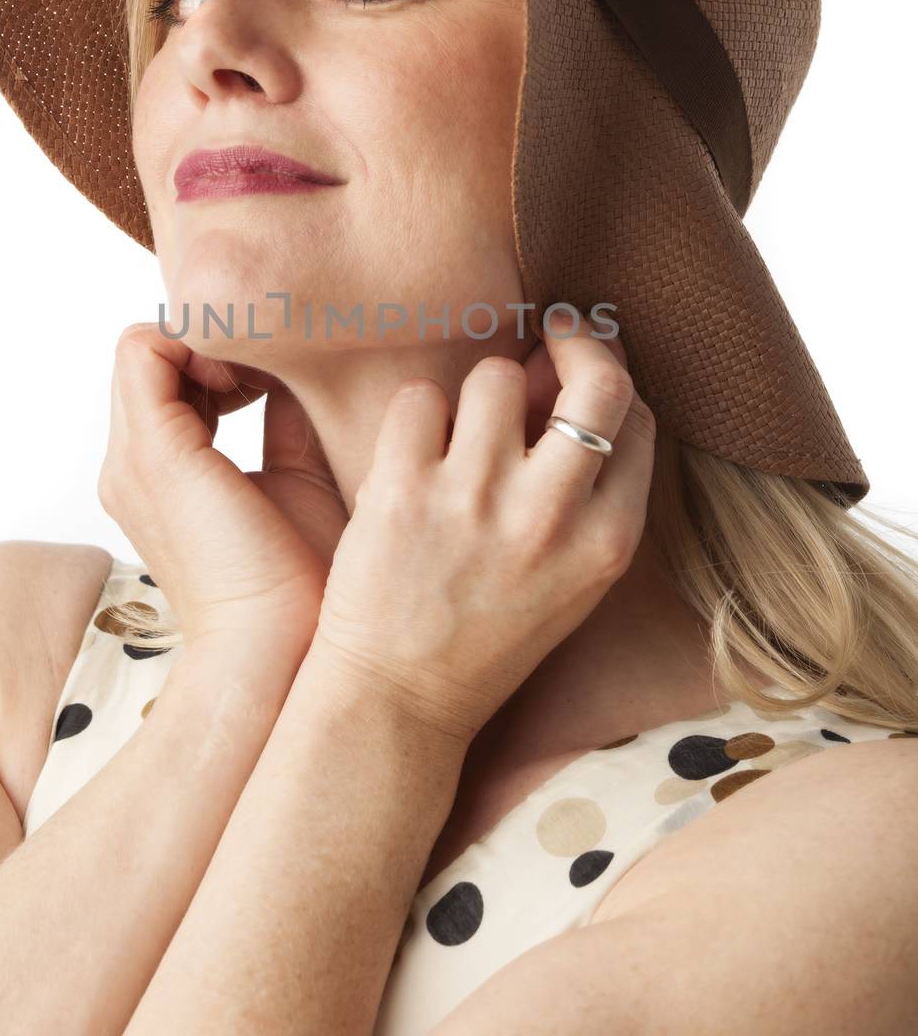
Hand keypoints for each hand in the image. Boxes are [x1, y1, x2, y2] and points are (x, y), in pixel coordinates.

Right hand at [97, 324, 346, 651]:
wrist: (284, 649)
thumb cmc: (304, 582)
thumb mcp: (300, 474)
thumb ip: (288, 416)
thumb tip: (305, 360)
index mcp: (160, 477)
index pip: (169, 379)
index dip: (224, 356)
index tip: (284, 371)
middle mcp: (132, 468)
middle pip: (154, 359)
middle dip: (216, 342)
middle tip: (279, 362)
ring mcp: (135, 461)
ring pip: (146, 348)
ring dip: (210, 340)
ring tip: (268, 372)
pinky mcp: (154, 453)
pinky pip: (147, 350)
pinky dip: (200, 340)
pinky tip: (258, 376)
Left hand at [312, 310, 656, 745]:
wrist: (400, 701)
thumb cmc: (486, 635)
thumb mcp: (571, 580)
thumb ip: (587, 495)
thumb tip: (572, 384)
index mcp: (607, 542)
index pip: (636, 420)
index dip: (608, 381)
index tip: (580, 368)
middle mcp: (552, 517)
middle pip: (596, 380)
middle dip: (573, 341)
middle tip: (549, 334)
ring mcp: (477, 501)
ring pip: (496, 376)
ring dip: (476, 392)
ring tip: (457, 433)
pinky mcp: (403, 492)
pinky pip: (420, 399)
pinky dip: (414, 415)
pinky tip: (409, 454)